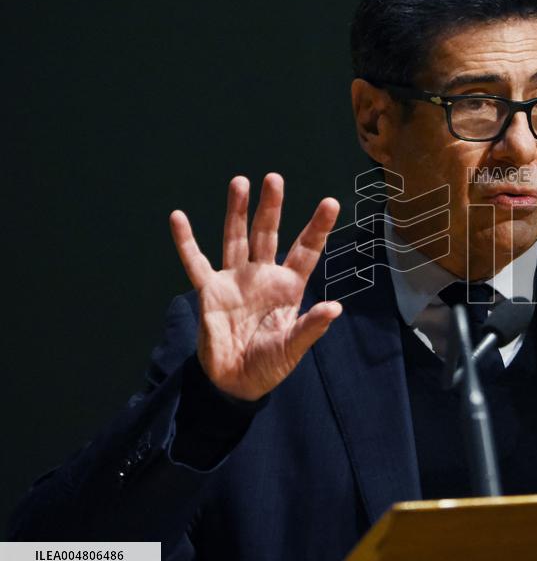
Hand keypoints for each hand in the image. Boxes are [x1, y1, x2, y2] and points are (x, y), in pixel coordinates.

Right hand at [169, 173, 341, 400]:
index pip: (306, 251)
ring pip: (236, 238)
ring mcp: (234, 280)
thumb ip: (311, 327)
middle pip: (268, 234)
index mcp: (288, 287)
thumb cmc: (270, 364)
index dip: (318, 228)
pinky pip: (195, 262)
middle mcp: (262, 276)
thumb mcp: (293, 348)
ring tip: (240, 182)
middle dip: (271, 207)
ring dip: (237, 211)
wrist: (235, 382)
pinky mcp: (208, 291)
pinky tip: (178, 217)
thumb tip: (335, 308)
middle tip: (274, 178)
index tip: (330, 202)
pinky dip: (186, 241)